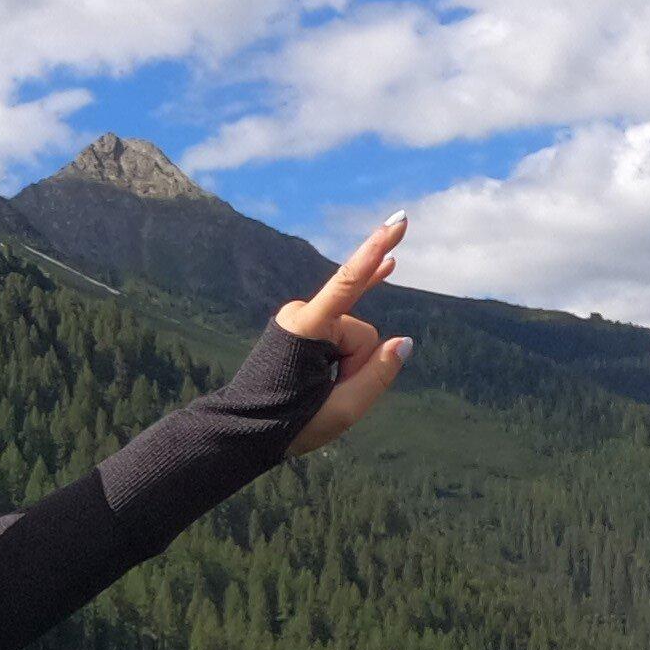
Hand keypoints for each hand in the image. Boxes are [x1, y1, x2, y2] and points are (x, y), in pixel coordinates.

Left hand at [274, 217, 412, 457]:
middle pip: (360, 331)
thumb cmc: (290, 422)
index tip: (397, 220)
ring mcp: (300, 316)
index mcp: (304, 330)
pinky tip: (390, 266)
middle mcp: (300, 313)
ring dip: (346, 363)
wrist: (244, 428)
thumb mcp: (343, 410)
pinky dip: (366, 288)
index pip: (348, 284)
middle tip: (324, 392)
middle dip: (356, 362)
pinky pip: (344, 308)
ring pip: (352, 336)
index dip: (375, 250)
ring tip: (317, 388)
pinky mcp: (304, 322)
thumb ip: (379, 374)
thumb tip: (404, 342)